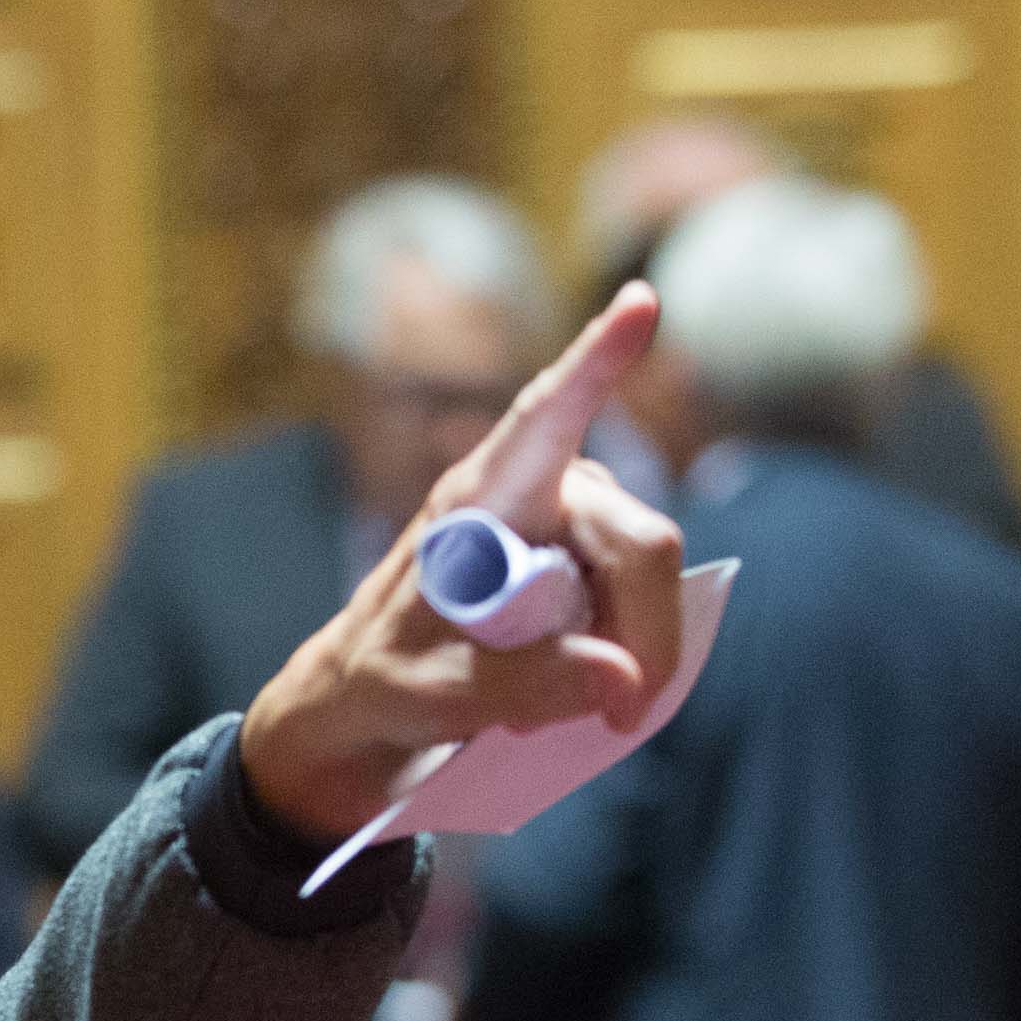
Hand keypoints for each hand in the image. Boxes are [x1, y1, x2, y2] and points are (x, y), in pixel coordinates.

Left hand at [233, 287, 692, 848]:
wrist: (368, 703)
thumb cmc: (385, 681)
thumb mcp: (432, 696)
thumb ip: (522, 686)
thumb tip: (625, 680)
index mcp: (481, 498)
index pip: (544, 417)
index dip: (594, 361)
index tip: (640, 303)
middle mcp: (540, 491)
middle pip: (642, 543)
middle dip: (646, 631)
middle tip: (621, 717)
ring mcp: (576, 523)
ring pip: (653, 577)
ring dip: (627, 648)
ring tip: (551, 700)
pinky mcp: (594, 560)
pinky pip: (644, 599)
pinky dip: (628, 649)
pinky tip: (585, 689)